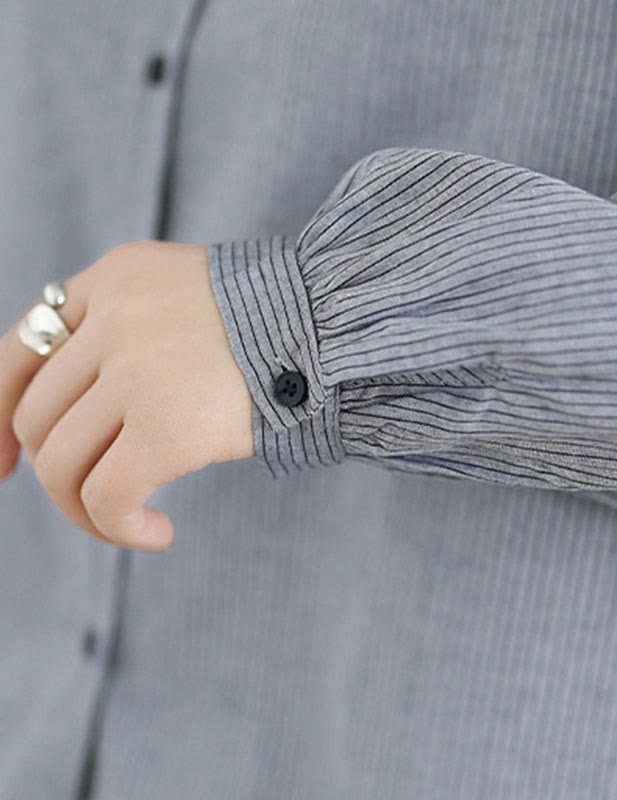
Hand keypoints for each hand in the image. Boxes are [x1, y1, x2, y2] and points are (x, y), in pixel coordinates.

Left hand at [0, 241, 254, 550]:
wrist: (332, 324)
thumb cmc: (273, 322)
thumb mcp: (188, 296)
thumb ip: (128, 324)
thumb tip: (81, 405)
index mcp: (116, 278)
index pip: (22, 348)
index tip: (5, 463)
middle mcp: (114, 318)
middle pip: (39, 418)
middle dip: (57, 473)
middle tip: (100, 500)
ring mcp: (135, 370)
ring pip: (61, 464)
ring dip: (87, 510)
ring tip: (134, 520)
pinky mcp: (165, 424)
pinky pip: (107, 495)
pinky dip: (119, 528)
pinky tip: (160, 533)